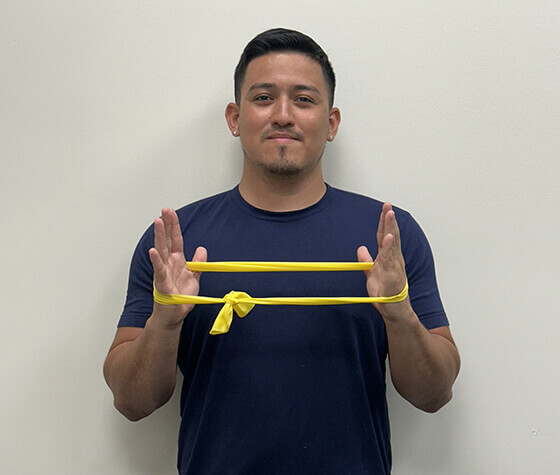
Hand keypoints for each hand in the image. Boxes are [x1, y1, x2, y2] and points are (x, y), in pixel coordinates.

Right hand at [148, 207, 206, 327]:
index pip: (176, 240)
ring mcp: (164, 272)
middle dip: (166, 225)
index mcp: (177, 261)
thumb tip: (202, 249)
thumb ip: (197, 263)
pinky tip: (153, 251)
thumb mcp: (194, 277)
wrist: (174, 315)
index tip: (171, 212)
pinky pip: (159, 270)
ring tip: (158, 222)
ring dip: (159, 236)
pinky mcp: (162, 284)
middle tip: (164, 210)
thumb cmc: (181, 298)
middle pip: (167, 241)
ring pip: (161, 251)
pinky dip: (156, 260)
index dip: (174, 226)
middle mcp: (169, 264)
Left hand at [357, 202, 410, 319]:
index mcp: (388, 257)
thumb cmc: (386, 291)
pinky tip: (388, 237)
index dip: (383, 222)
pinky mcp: (393, 273)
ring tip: (390, 214)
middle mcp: (393, 258)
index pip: (384, 236)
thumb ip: (366, 260)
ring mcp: (394, 265)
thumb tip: (361, 248)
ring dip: (390, 228)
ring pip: (392, 243)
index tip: (384, 208)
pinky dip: (389, 247)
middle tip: (388, 205)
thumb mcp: (371, 273)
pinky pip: (390, 258)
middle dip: (389, 220)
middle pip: (390, 235)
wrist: (393, 308)